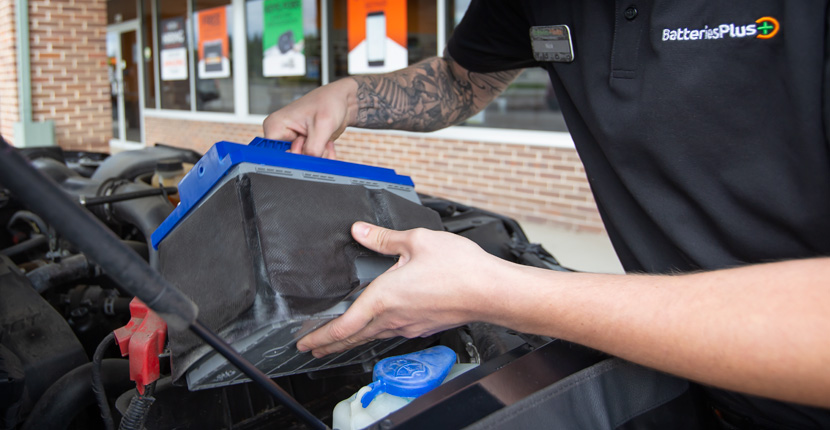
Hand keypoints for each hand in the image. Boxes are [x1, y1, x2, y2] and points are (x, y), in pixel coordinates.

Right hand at [262, 78, 357, 157]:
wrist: (340, 101)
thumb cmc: (329, 103)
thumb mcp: (322, 126)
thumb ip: (312, 149)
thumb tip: (306, 166)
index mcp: (275, 126)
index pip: (273, 154)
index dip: (291, 158)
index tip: (306, 153)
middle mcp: (280, 135)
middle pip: (289, 161)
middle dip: (309, 156)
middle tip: (320, 142)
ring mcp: (291, 141)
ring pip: (302, 163)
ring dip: (319, 156)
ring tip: (325, 140)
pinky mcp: (302, 146)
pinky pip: (310, 161)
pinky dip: (322, 156)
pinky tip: (327, 144)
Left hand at [296, 221, 506, 357]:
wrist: (492, 291)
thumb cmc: (460, 268)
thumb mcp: (417, 241)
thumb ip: (385, 238)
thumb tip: (360, 231)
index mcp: (385, 298)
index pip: (343, 326)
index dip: (319, 337)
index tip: (304, 343)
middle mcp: (394, 317)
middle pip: (354, 337)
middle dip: (329, 345)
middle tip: (312, 348)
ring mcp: (410, 325)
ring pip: (373, 336)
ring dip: (352, 339)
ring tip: (338, 340)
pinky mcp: (424, 325)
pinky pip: (392, 332)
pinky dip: (375, 332)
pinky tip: (379, 325)